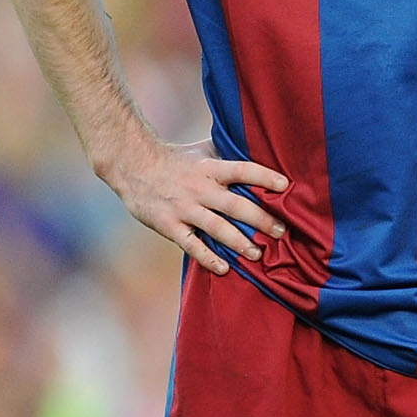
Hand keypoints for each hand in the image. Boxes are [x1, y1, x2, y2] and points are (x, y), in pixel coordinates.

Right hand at [105, 138, 287, 274]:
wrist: (130, 165)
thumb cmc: (174, 159)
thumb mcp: (201, 149)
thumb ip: (227, 153)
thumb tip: (258, 148)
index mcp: (210, 167)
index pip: (242, 170)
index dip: (264, 176)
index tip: (286, 185)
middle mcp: (199, 188)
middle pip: (235, 205)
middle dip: (261, 219)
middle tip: (281, 231)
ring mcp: (183, 208)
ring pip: (217, 228)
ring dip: (239, 243)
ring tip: (258, 253)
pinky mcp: (168, 225)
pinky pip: (192, 246)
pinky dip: (208, 258)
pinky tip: (224, 268)